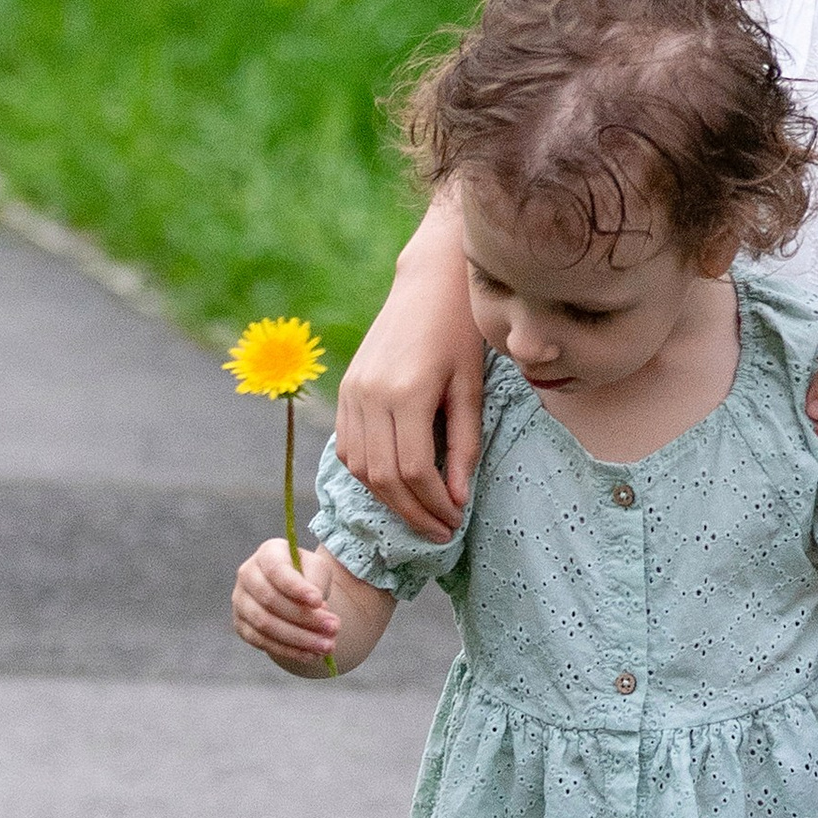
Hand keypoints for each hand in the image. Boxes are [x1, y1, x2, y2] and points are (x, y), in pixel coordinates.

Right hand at [233, 537, 347, 677]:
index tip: (319, 601)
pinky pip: (262, 642)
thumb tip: (316, 608)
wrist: (293, 591)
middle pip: (271, 600)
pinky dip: (288, 651)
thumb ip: (315, 581)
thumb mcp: (317, 569)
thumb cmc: (307, 575)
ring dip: (299, 638)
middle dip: (305, 618)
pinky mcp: (241, 625)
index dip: (297, 588)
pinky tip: (310, 655)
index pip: (277, 570)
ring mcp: (240, 601)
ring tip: (327, 646)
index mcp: (268, 553)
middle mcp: (248, 575)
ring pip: (265, 625)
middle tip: (334, 628)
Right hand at [335, 199, 482, 539]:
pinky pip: (349, 448)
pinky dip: (370, 476)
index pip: (414, 471)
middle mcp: (370, 394)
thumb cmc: (460, 333)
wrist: (428, 285)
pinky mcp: (346, 390)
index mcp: (406, 392)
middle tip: (441, 532)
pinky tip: (397, 486)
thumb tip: (456, 500)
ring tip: (422, 515)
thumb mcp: (471, 388)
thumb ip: (464, 445)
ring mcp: (352, 392)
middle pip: (383, 477)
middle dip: (413, 513)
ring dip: (389, 500)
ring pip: (360, 468)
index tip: (457, 523)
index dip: (434, 505)